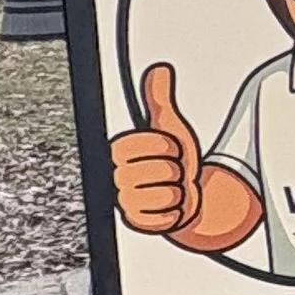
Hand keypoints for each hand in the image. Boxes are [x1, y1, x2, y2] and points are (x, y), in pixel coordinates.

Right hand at [110, 62, 202, 237]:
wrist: (180, 191)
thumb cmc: (171, 158)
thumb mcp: (168, 127)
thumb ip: (160, 100)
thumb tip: (159, 70)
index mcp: (117, 151)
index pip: (151, 144)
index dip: (167, 145)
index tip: (165, 147)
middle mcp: (115, 177)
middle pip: (163, 170)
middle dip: (176, 169)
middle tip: (171, 170)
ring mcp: (124, 202)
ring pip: (168, 194)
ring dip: (179, 191)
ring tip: (172, 186)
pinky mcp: (136, 223)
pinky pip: (167, 218)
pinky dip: (177, 212)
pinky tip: (170, 205)